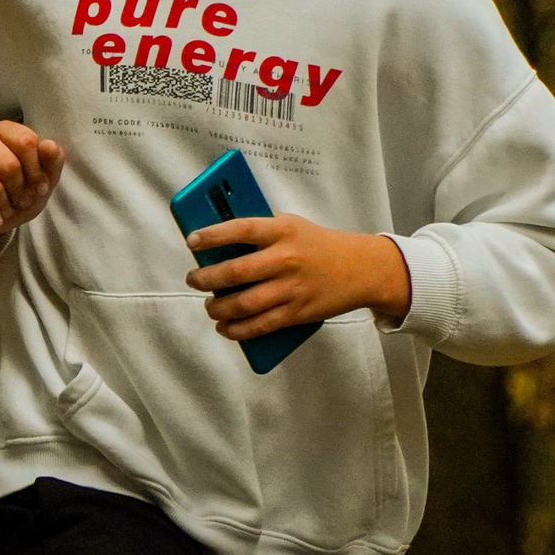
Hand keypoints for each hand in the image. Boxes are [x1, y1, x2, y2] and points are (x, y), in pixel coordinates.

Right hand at [0, 122, 64, 247]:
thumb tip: (49, 146)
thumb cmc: (16, 190)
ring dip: (5, 206)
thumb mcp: (42, 177)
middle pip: (10, 166)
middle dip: (21, 192)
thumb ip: (52, 160)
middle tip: (21, 201)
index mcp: (4, 130)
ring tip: (6, 209)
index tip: (39, 187)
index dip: (37, 171)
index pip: (27, 142)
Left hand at [184, 214, 411, 338]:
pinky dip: (236, 330)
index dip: (212, 235)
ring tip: (209, 305)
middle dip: (206, 278)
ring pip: (243, 304)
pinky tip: (224, 326)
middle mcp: (285, 259)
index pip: (241, 229)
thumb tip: (221, 237)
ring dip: (217, 307)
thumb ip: (263, 228)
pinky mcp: (296, 313)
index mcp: (283, 231)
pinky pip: (259, 326)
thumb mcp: (293, 224)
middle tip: (194, 279)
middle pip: (235, 271)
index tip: (192, 241)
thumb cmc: (321, 245)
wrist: (362, 269)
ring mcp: (291, 289)